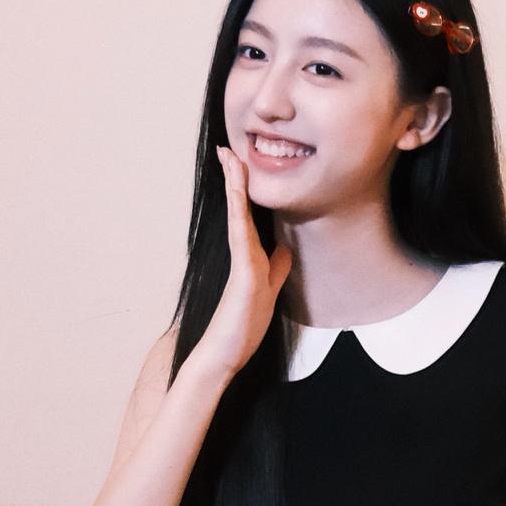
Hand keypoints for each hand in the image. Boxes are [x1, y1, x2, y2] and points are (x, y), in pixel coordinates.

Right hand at [197, 140, 295, 378]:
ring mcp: (240, 265)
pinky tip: (238, 198)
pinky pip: (242, 241)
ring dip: (235, 188)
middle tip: (227, 150)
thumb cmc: (241, 329)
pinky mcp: (243, 278)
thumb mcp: (268, 291)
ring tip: (230, 160)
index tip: (240, 164)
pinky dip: (239, 217)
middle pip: (239, 210)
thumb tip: (284, 249)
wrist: (222, 356)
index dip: (245, 190)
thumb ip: (275, 268)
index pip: (248, 216)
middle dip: (235, 179)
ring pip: (238, 218)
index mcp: (250, 258)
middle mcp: (242, 256)